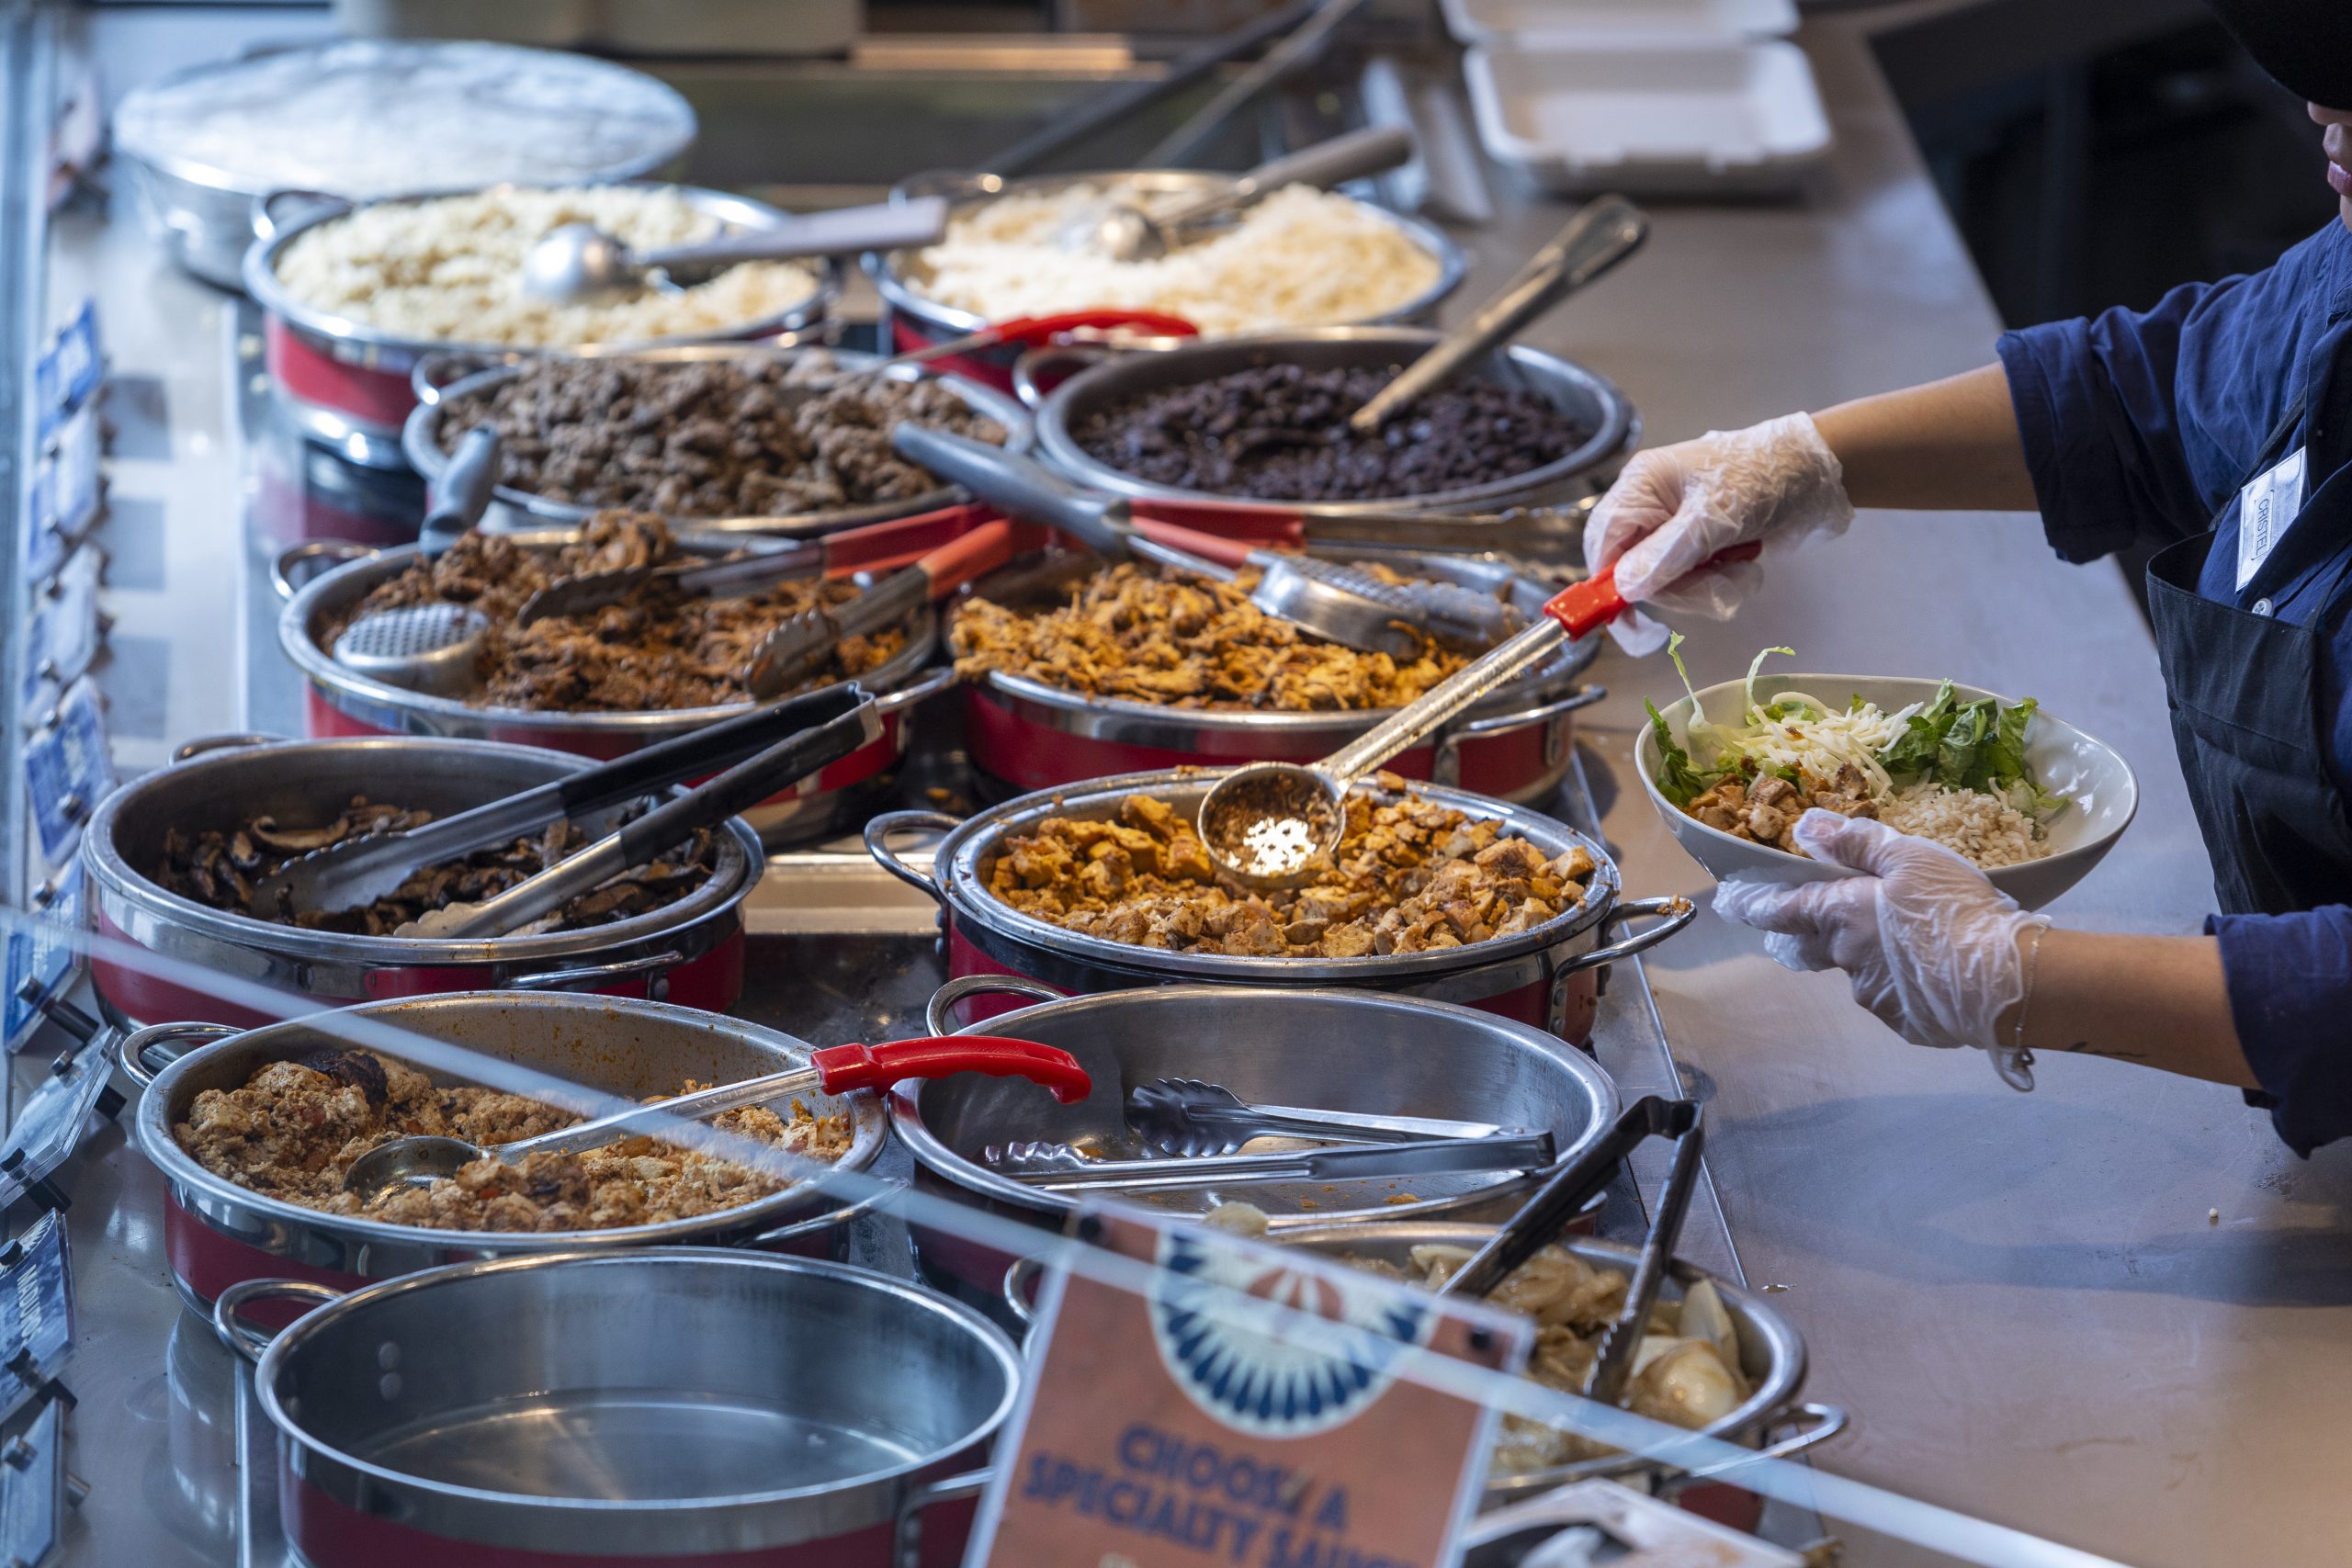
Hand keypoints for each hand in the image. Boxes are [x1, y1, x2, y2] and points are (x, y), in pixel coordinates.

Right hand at [1582, 413, 1853, 616]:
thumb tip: (1624, 586)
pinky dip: (1726, 584)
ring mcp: (1679, 533)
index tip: (1625, 620)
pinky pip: (1700, 587)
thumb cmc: (1765, 477)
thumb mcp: (1715, 516)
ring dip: (1709, 588)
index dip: (1607, 583)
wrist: (1820, 474)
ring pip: (1672, 586)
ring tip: (1741, 569)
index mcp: (1643, 487)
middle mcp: (1653, 511)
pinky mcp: (1704, 551)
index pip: (1603, 542)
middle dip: (1679, 589)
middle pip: (1637, 574)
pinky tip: (1748, 566)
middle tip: (1715, 584)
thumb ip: (1667, 554)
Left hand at [1712, 809, 2041, 1055]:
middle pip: (1812, 947)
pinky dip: (1907, 985)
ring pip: (1859, 972)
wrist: (2006, 978)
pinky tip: (1938, 974)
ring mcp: (1872, 995)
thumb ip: (1856, 843)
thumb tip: (1806, 827)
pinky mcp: (1903, 1022)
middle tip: (1830, 927)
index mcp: (1840, 915)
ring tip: (1921, 945)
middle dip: (1811, 937)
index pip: (1781, 910)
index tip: (1730, 904)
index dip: (1754, 905)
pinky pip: (1895, 998)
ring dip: (1876, 959)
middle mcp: (1845, 959)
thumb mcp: (1910, 858)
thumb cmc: (1954, 908)